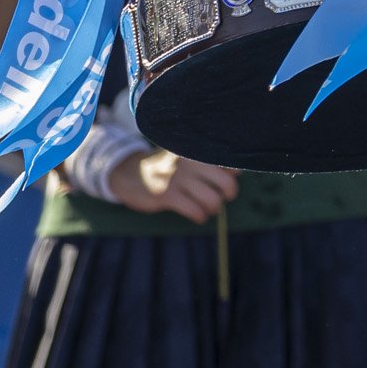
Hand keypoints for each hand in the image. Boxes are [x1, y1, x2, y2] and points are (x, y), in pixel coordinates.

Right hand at [110, 150, 238, 224]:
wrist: (129, 173)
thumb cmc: (165, 167)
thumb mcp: (185, 156)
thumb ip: (209, 161)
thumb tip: (237, 173)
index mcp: (198, 152)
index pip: (230, 164)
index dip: (231, 176)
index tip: (220, 181)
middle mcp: (192, 162)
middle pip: (228, 184)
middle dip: (229, 195)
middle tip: (221, 198)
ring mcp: (179, 179)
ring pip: (213, 201)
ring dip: (213, 209)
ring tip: (205, 208)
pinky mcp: (168, 195)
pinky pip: (195, 211)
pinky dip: (200, 216)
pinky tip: (196, 215)